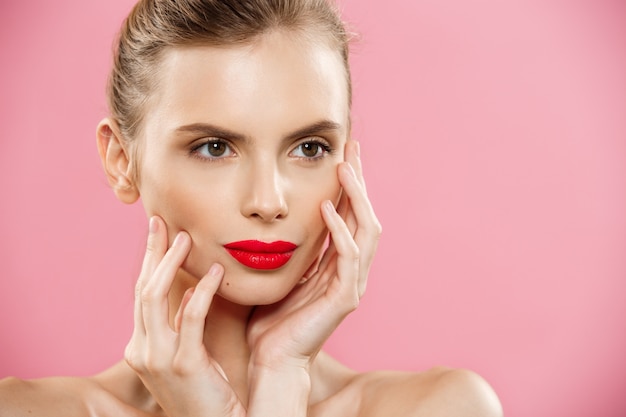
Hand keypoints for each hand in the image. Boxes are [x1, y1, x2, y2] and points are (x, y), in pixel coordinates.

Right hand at [124, 216, 244, 416]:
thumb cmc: (206, 391)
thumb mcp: (187, 354)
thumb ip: (182, 324)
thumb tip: (189, 289)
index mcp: (141, 346)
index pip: (141, 293)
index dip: (149, 261)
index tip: (157, 231)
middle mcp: (142, 350)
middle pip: (142, 288)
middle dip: (152, 252)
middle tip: (161, 220)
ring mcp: (159, 358)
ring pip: (154, 297)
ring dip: (170, 263)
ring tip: (186, 237)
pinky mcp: (184, 364)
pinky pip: (191, 316)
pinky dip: (202, 290)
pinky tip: (215, 272)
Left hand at [246, 139, 381, 369]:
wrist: (271, 357)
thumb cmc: (272, 317)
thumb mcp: (283, 269)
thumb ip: (293, 245)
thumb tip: (280, 214)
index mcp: (336, 261)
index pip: (349, 214)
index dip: (348, 183)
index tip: (340, 152)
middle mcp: (350, 269)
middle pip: (364, 214)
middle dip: (359, 180)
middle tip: (351, 146)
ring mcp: (351, 283)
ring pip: (366, 230)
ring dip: (356, 197)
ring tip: (343, 168)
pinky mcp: (345, 298)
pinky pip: (348, 257)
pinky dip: (340, 230)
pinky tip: (327, 207)